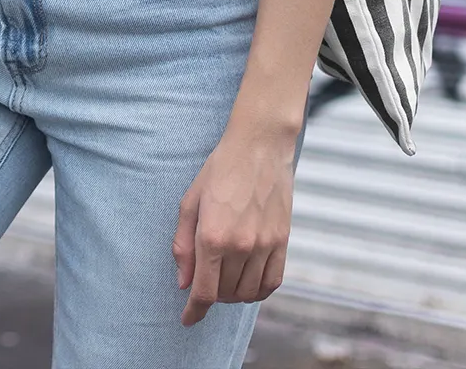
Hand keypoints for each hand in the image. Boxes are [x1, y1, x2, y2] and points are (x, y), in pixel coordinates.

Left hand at [171, 120, 297, 325]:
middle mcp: (240, 246)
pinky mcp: (282, 241)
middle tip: (205, 278)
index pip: (203, 292)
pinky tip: (248, 280)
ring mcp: (264, 245)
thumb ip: (183, 245)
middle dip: (210, 294)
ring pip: (247, 293)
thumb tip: (183, 283)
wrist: (259, 145)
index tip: (187, 319)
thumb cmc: (220, 169)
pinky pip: (272, 283)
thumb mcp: (190, 201)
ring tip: (225, 276)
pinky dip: (258, 291)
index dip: (193, 312)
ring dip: (232, 294)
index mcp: (212, 236)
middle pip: (224, 294)